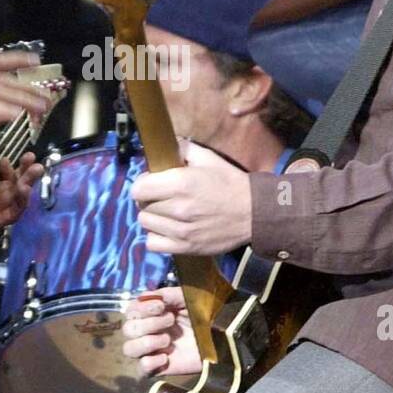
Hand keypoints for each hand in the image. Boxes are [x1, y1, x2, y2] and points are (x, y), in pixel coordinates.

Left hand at [0, 113, 43, 230]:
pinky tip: (21, 190)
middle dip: (31, 173)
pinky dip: (21, 203)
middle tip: (36, 165)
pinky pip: (14, 213)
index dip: (26, 161)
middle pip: (23, 182)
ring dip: (28, 186)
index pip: (18, 168)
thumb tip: (6, 108)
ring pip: (21, 198)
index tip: (29, 153)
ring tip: (28, 178)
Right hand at [122, 288, 200, 376]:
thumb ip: (167, 294)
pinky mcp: (158, 369)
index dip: (142, 308)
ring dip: (147, 342)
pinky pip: (140, 369)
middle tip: (171, 321)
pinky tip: (166, 357)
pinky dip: (150, 362)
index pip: (130, 310)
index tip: (161, 306)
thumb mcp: (187, 297)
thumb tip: (146, 296)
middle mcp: (147, 332)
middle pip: (128, 329)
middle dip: (148, 324)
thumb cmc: (203, 315)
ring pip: (128, 349)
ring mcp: (151, 351)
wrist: (221, 337)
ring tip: (167, 340)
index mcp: (151, 314)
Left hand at [131, 140, 251, 254]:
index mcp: (181, 183)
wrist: (253, 212)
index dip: (143, 184)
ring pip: (146, 224)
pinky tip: (168, 229)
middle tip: (163, 197)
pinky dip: (157, 236)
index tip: (152, 183)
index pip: (138, 188)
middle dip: (149, 199)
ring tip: (166, 213)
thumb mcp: (208, 158)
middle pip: (142, 206)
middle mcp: (178, 208)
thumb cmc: (229, 183)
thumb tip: (164, 145)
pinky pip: (153, 243)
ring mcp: (181, 230)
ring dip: (153, 217)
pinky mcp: (185, 247)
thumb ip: (183, 148)